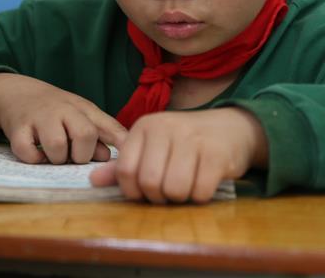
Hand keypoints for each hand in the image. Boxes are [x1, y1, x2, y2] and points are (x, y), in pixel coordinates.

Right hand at [0, 73, 127, 164]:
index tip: (124, 157)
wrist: (17, 92)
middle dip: (82, 154)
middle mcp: (63, 109)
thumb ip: (100, 135)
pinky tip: (37, 154)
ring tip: (54, 154)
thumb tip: (109, 158)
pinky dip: (34, 158)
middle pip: (85, 134)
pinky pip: (29, 152)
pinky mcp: (17, 129)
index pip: (108, 125)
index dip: (120, 142)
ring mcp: (40, 117)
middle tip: (74, 156)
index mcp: (83, 108)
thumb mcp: (81, 115)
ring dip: (58, 158)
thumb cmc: (55, 109)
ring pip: (57, 145)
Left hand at [89, 107, 267, 203]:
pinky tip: (203, 182)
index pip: (125, 170)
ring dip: (180, 197)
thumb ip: (125, 165)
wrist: (232, 129)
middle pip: (149, 182)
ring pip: (174, 189)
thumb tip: (93, 180)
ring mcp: (192, 139)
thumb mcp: (153, 147)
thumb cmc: (186, 142)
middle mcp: (166, 127)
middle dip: (158, 197)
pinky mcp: (216, 154)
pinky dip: (200, 196)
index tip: (145, 191)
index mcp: (145, 126)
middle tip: (168, 191)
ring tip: (186, 186)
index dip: (132, 191)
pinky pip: (200, 191)